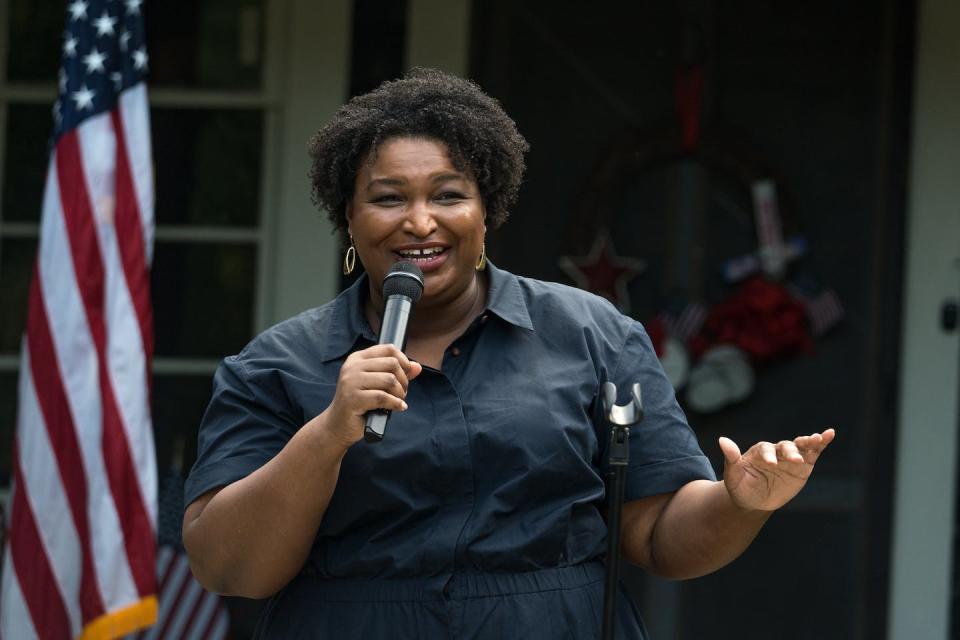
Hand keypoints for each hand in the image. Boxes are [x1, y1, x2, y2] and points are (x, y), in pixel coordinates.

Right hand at [323, 344, 422, 448]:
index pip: (388, 349)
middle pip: (392, 364)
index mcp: (357, 359)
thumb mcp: (377, 385)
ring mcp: (351, 382)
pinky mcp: (353, 399)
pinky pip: (383, 397)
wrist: (337, 425)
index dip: (404, 361)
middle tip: (401, 392)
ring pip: (389, 380)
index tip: (407, 375)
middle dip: (403, 380)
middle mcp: (352, 367)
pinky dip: (395, 404)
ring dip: (400, 393)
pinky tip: (398, 408)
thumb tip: (417, 367)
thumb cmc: (359, 404)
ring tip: (398, 400)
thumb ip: (396, 374)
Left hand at [719, 429, 834, 511]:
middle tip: (795, 460)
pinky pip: (813, 451)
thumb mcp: (733, 476)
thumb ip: (730, 459)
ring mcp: (790, 457)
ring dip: (808, 442)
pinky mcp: (804, 464)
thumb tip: (722, 439)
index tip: (771, 464)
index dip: (768, 456)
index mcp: (758, 452)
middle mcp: (776, 451)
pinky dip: (822, 442)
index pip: (765, 450)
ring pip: (800, 446)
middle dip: (790, 452)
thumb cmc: (741, 487)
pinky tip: (830, 433)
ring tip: (818, 439)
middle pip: (784, 447)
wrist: (754, 501)